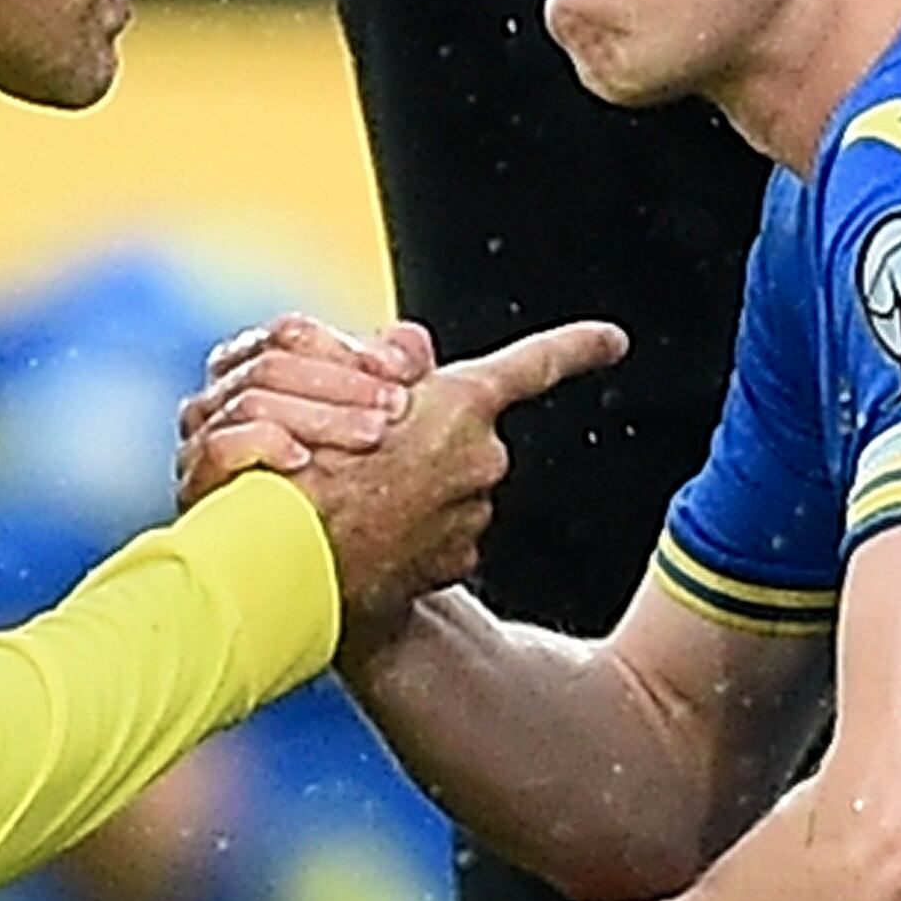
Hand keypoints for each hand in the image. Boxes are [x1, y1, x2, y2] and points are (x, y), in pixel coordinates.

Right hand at [175, 313, 431, 500]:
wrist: (326, 574)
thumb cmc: (353, 491)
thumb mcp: (382, 418)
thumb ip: (399, 370)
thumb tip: (403, 350)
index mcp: (252, 372)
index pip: (288, 336)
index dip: (347, 349)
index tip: (400, 375)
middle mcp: (217, 403)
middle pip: (270, 366)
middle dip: (342, 384)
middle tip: (397, 406)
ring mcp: (200, 446)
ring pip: (250, 402)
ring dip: (320, 416)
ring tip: (372, 435)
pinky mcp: (196, 490)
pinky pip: (219, 448)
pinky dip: (264, 443)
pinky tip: (305, 460)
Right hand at [263, 318, 626, 645]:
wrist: (289, 558)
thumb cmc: (301, 469)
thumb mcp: (334, 388)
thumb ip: (391, 363)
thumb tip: (418, 365)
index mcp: (461, 403)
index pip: (535, 364)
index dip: (575, 346)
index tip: (611, 340)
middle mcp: (483, 457)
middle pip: (467, 438)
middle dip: (430, 444)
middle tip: (368, 457)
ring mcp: (473, 514)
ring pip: (452, 489)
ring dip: (416, 492)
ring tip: (358, 502)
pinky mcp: (457, 561)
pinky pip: (441, 536)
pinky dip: (411, 534)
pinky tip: (371, 537)